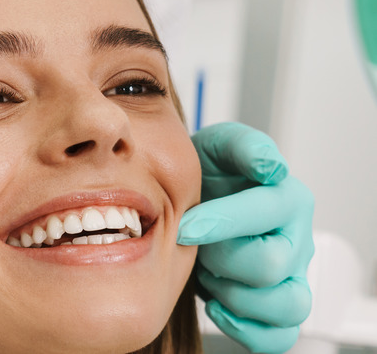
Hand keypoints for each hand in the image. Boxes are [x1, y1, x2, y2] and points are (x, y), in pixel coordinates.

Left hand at [178, 122, 313, 353]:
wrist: (195, 199)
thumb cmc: (208, 174)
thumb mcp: (218, 146)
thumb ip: (243, 146)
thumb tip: (269, 166)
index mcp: (288, 198)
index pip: (266, 214)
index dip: (220, 222)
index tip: (183, 226)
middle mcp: (297, 239)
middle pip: (271, 266)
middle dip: (221, 258)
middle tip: (195, 245)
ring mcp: (292, 276)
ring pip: (287, 306)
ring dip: (236, 296)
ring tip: (209, 274)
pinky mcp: (277, 304)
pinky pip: (280, 335)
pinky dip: (247, 329)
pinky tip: (216, 305)